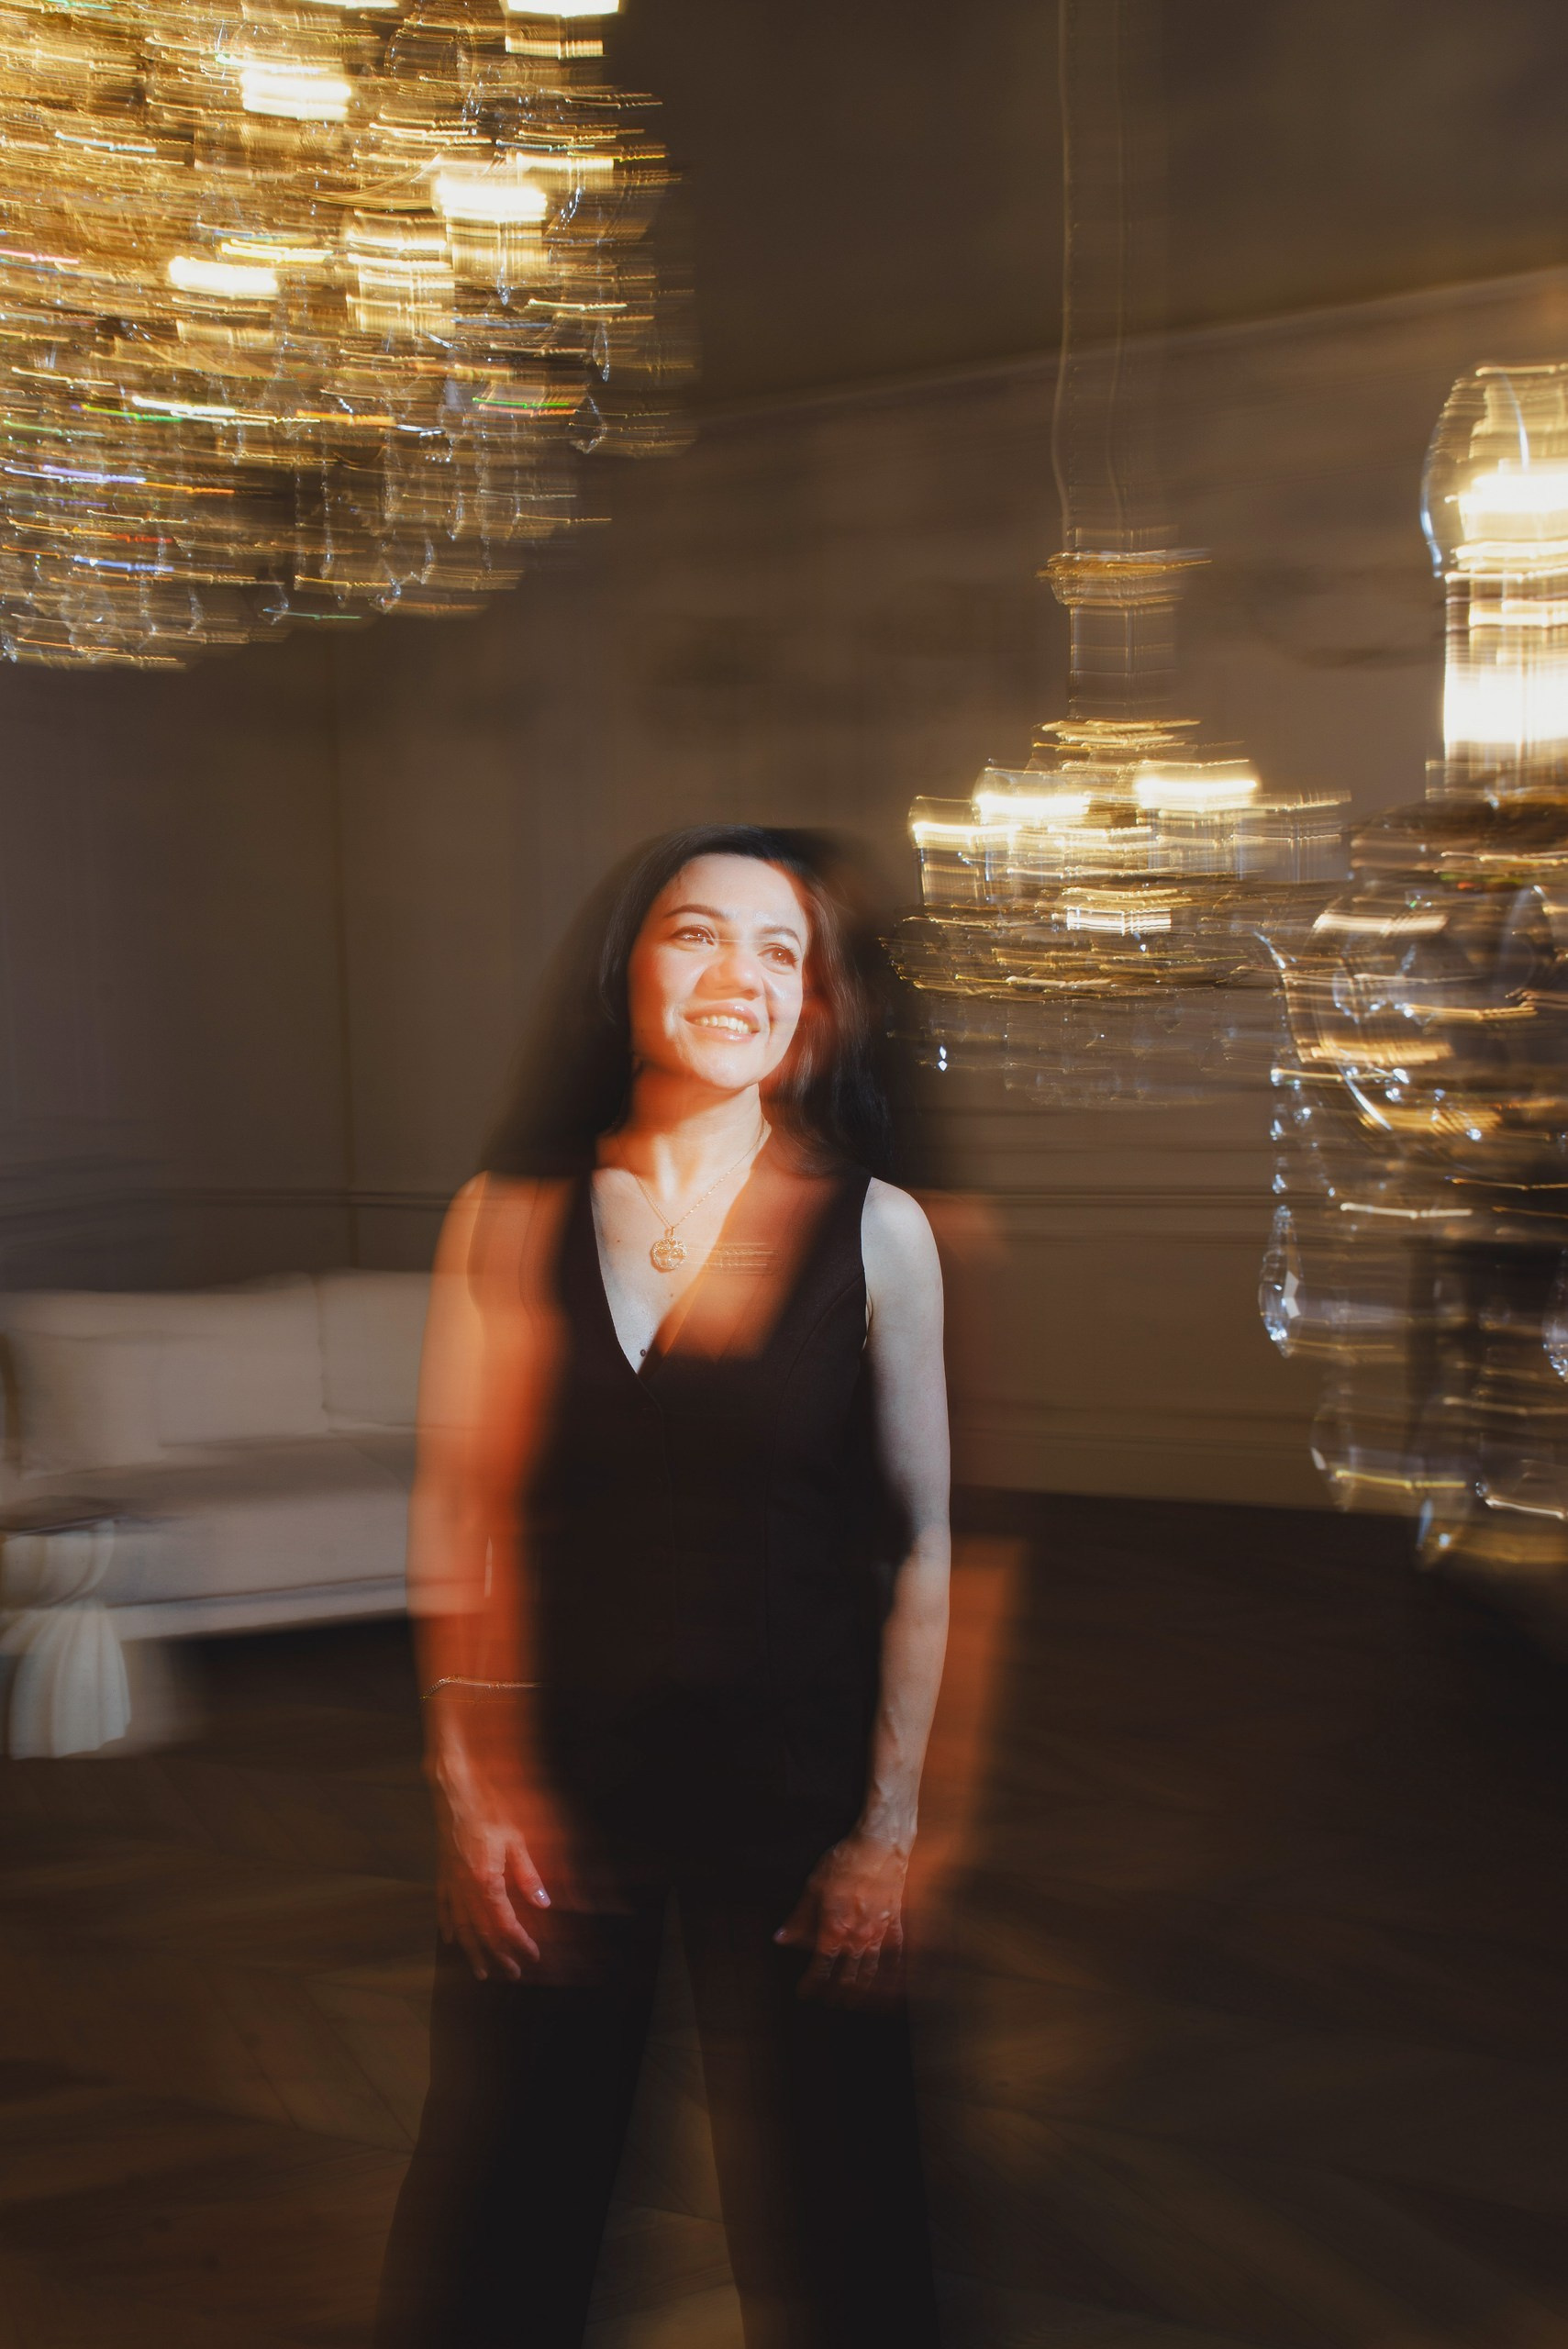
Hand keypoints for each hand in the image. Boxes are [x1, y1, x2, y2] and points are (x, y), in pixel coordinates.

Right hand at [435, 1774, 577, 1981]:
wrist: (455, 1791)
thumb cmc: (487, 1809)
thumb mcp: (516, 1839)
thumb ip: (528, 1874)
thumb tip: (542, 1901)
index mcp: (485, 1879)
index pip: (503, 1923)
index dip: (519, 1942)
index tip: (531, 1954)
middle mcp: (465, 1887)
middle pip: (482, 1932)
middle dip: (498, 1955)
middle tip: (512, 1973)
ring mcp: (450, 1881)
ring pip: (460, 1927)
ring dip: (472, 1951)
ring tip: (481, 1971)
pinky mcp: (442, 1873)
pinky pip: (443, 1907)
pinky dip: (447, 1926)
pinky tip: (450, 1939)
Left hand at [774, 1829, 908, 2002]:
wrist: (880, 1846)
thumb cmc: (845, 1862)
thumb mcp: (813, 1886)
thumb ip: (799, 1917)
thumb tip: (781, 1938)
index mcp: (835, 1930)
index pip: (821, 1967)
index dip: (812, 1983)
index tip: (805, 1992)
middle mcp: (858, 1938)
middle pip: (847, 1976)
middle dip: (836, 1992)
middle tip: (829, 2001)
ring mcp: (879, 1932)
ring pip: (870, 1970)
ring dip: (861, 1988)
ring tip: (855, 1999)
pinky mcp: (895, 1922)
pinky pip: (894, 1953)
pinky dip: (891, 1970)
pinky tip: (890, 1978)